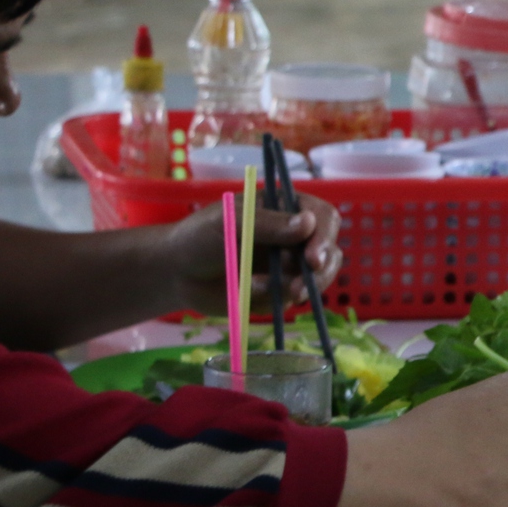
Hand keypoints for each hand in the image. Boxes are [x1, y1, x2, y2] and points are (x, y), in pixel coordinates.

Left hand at [169, 193, 344, 312]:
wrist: (178, 274)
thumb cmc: (199, 237)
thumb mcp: (230, 223)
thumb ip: (268, 224)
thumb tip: (309, 224)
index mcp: (286, 208)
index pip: (323, 217)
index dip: (324, 236)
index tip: (312, 258)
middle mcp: (296, 235)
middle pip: (330, 250)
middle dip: (319, 271)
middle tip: (300, 287)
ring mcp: (292, 264)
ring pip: (321, 277)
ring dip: (302, 287)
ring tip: (274, 292)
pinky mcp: (284, 289)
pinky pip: (297, 297)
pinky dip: (281, 298)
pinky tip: (255, 292)